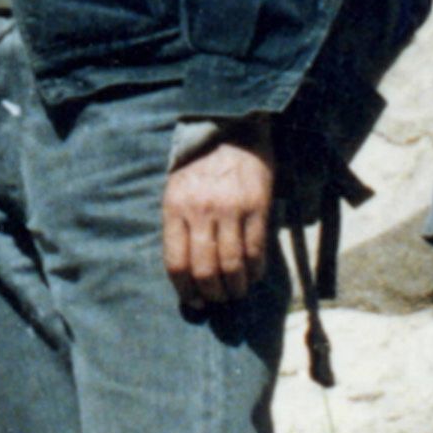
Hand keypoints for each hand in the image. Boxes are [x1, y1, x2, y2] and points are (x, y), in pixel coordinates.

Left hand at [162, 134, 273, 308]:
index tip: (193, 302)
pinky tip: (253, 275)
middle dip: (212, 294)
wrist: (230, 129)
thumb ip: (179, 227)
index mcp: (175, 208)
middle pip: (205, 270)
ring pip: (232, 265)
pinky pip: (256, 251)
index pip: (176, 263)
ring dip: (235, 288)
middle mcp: (201, 211)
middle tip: (218, 299)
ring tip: (236, 292)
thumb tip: (186, 273)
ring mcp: (230, 209)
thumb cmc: (199, 165)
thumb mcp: (176, 190)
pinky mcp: (256, 207)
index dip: (185, 291)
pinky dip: (255, 271)